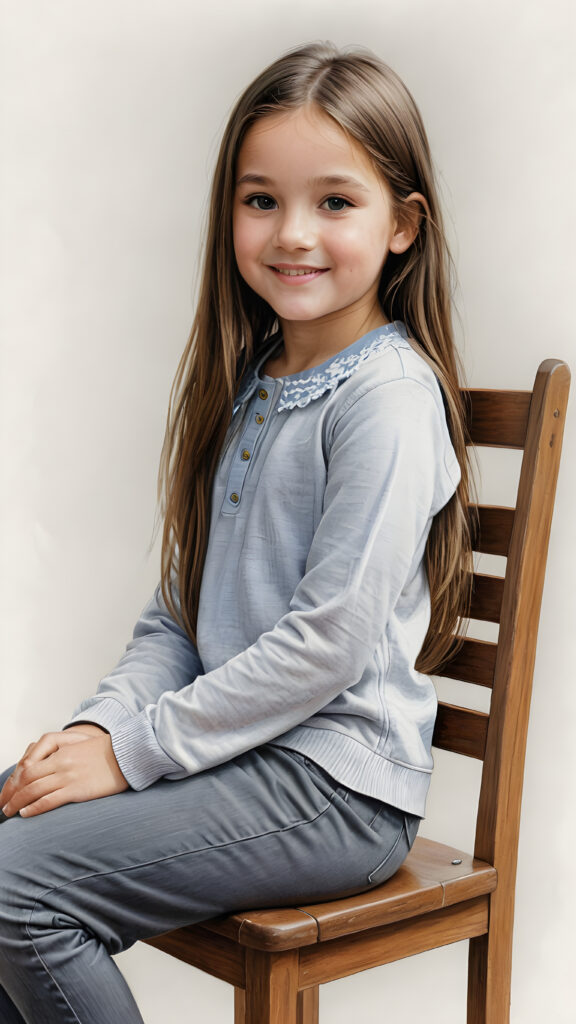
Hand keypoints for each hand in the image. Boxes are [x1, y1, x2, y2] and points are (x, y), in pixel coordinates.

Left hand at [0, 729, 128, 818]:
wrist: (128, 753)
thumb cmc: (107, 752)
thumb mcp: (80, 747)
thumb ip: (63, 756)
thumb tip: (48, 768)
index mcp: (61, 752)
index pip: (28, 766)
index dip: (14, 780)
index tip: (7, 790)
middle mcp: (60, 763)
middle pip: (26, 779)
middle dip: (10, 793)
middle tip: (3, 804)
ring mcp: (68, 776)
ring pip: (33, 791)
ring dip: (17, 802)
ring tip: (9, 811)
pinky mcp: (77, 790)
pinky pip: (49, 801)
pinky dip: (34, 808)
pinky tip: (26, 814)